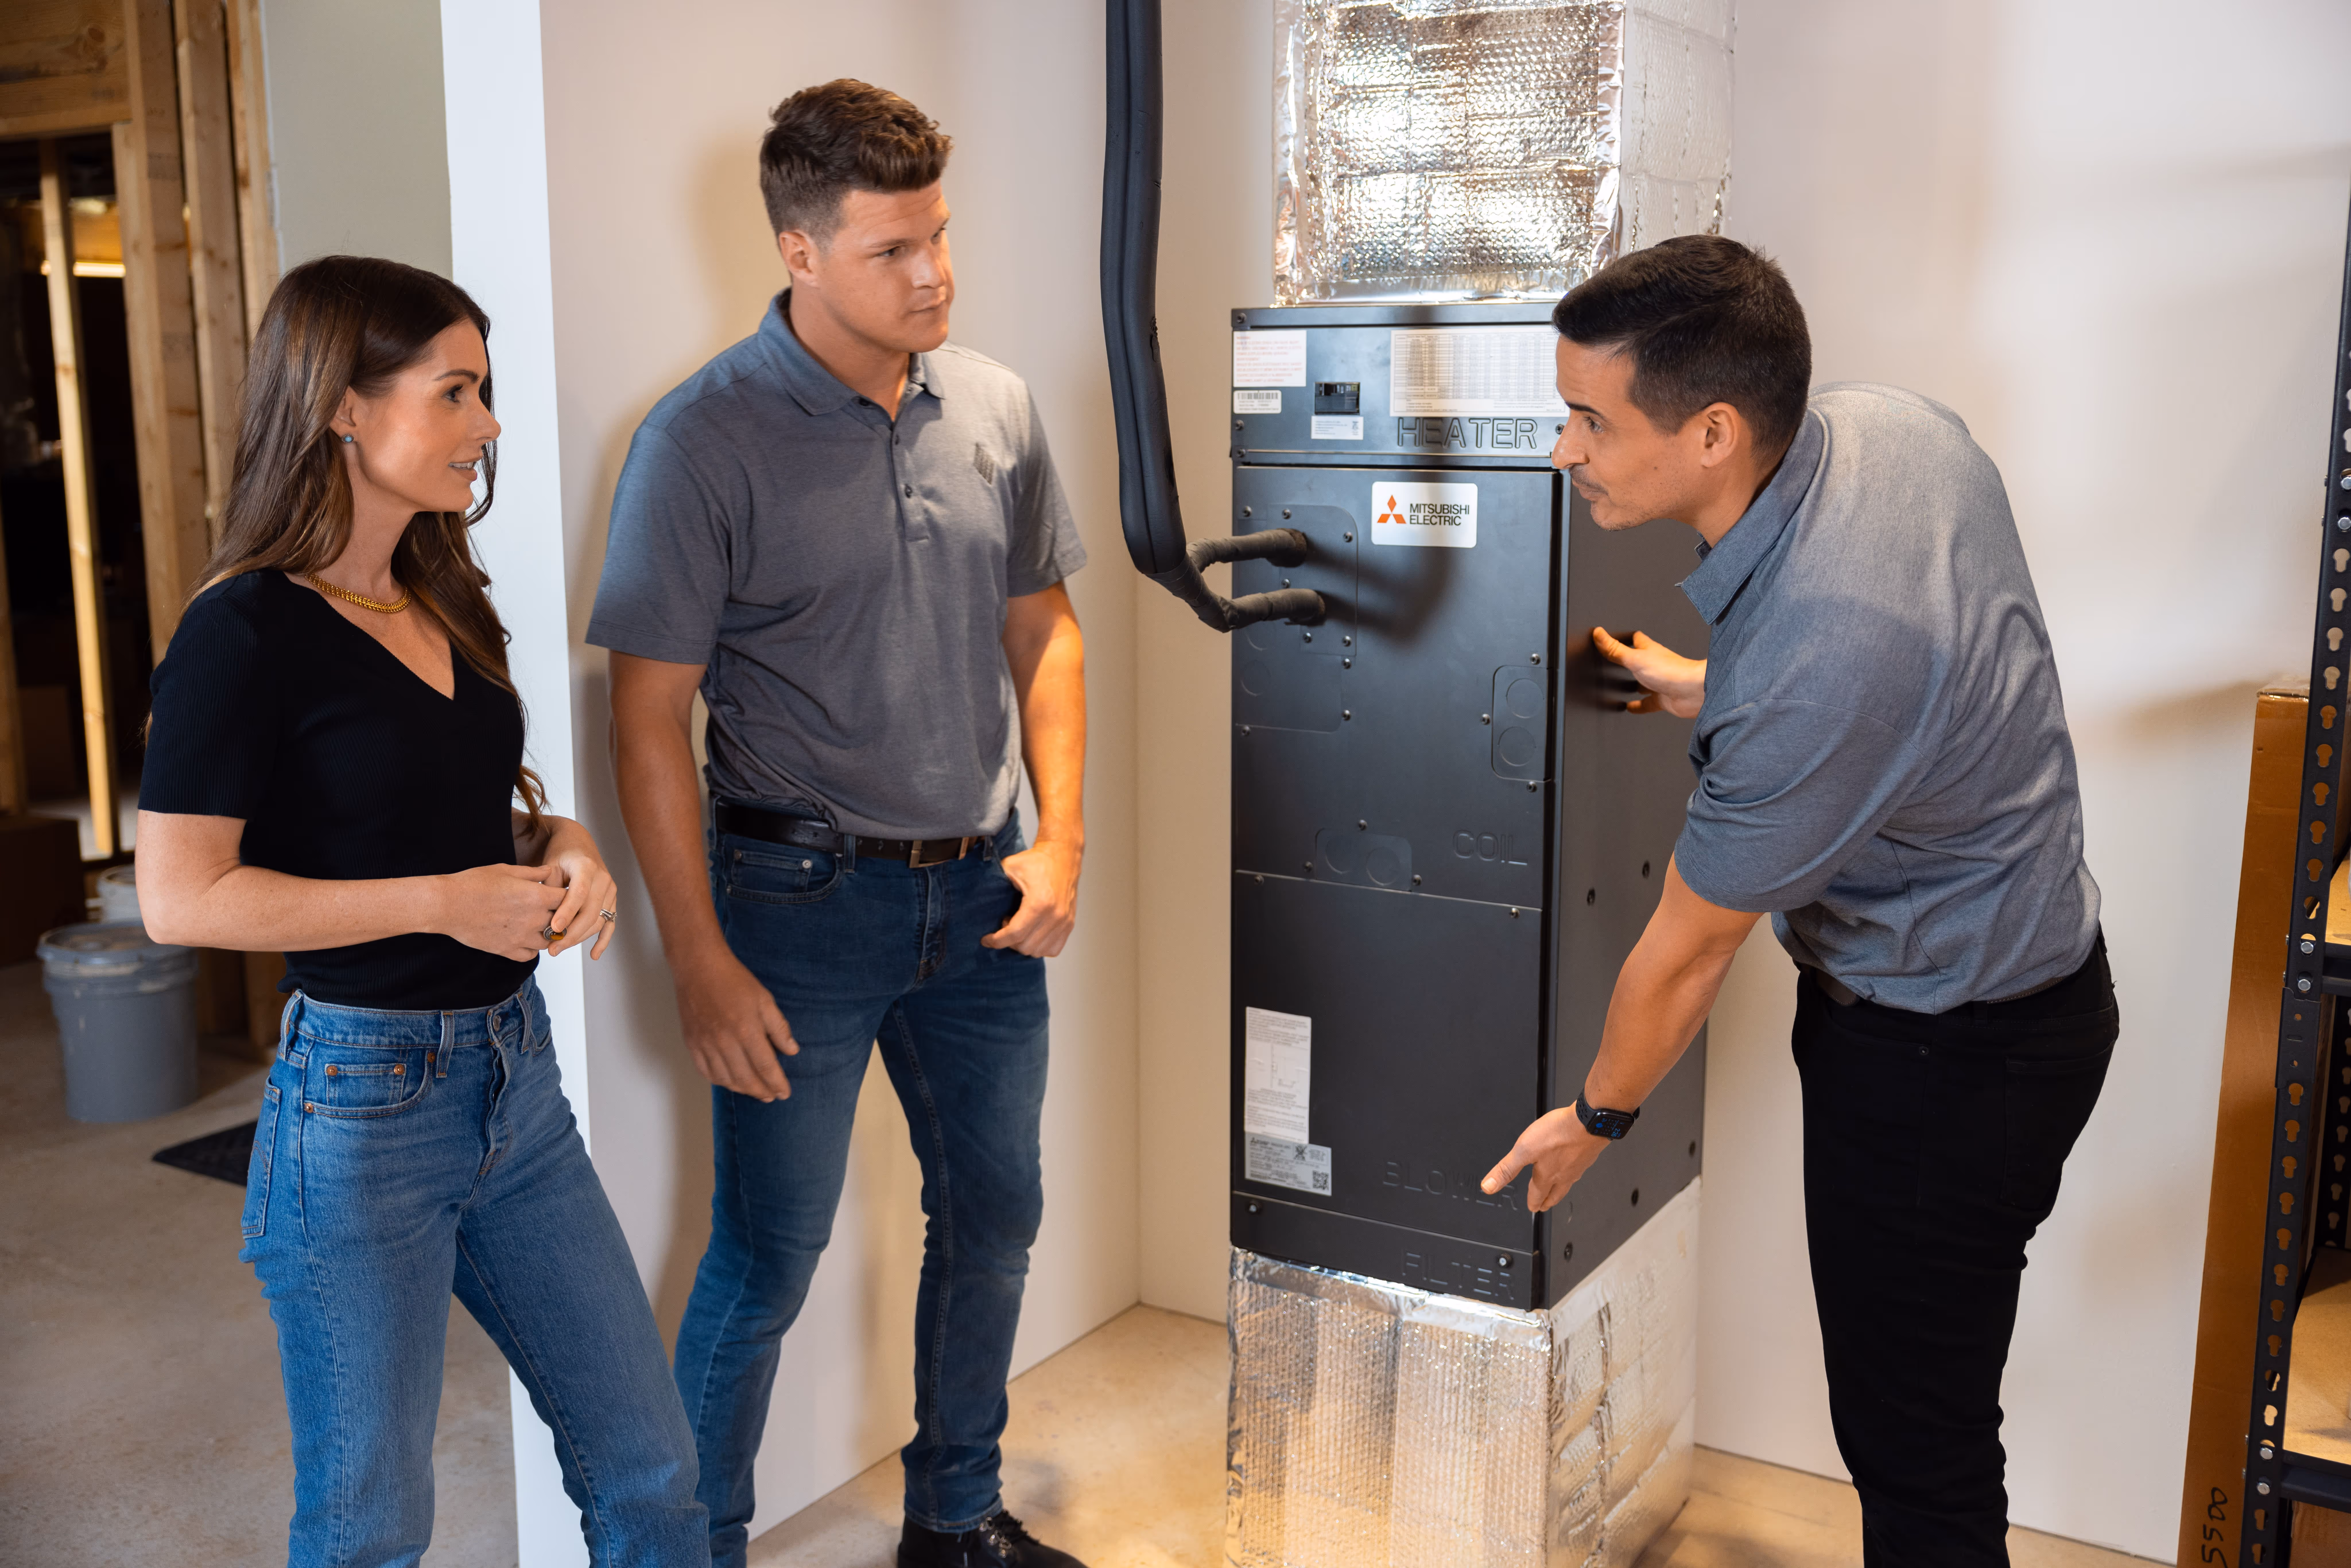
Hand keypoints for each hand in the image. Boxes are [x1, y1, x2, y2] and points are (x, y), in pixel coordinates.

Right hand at [437, 863, 563, 960]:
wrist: (448, 904)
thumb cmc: (474, 883)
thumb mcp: (507, 870)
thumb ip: (534, 873)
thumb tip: (551, 871)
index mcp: (536, 896)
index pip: (568, 899)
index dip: (568, 896)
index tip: (564, 894)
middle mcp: (533, 919)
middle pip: (563, 922)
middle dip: (562, 916)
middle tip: (556, 911)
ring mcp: (521, 937)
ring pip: (549, 942)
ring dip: (548, 934)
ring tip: (540, 925)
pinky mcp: (507, 950)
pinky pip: (530, 955)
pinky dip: (531, 948)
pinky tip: (525, 938)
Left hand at [539, 821, 619, 959]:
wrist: (578, 842)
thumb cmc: (561, 853)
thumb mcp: (550, 865)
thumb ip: (549, 889)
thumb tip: (544, 918)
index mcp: (587, 867)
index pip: (578, 894)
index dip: (566, 913)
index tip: (553, 929)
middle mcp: (603, 879)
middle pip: (590, 912)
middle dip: (570, 933)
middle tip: (551, 947)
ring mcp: (610, 891)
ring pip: (598, 921)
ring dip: (579, 938)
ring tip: (558, 948)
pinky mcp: (611, 900)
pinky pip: (610, 923)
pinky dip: (603, 940)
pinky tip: (594, 954)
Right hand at [674, 947, 797, 1100]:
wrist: (699, 968)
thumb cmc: (734, 981)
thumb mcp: (765, 1000)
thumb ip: (779, 1027)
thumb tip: (792, 1050)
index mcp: (746, 1030)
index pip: (766, 1067)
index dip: (776, 1083)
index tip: (784, 1092)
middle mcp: (725, 1042)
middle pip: (745, 1078)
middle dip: (761, 1091)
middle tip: (771, 1096)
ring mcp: (705, 1044)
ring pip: (725, 1079)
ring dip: (742, 1089)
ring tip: (754, 1091)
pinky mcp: (692, 1043)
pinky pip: (706, 1071)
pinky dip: (719, 1081)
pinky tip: (730, 1081)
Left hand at [983, 838, 1081, 956]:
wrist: (1062, 857)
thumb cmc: (1037, 862)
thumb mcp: (1010, 867)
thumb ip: (994, 884)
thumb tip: (976, 900)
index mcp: (1039, 902)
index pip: (1015, 934)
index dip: (996, 940)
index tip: (986, 939)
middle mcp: (1055, 915)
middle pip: (1025, 946)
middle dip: (1009, 941)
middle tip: (1005, 924)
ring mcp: (1064, 922)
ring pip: (1038, 951)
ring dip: (1023, 944)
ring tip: (1019, 926)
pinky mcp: (1069, 924)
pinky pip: (1052, 949)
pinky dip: (1039, 946)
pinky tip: (1032, 932)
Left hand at [1482, 1106, 1611, 1212]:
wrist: (1590, 1121)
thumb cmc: (1559, 1133)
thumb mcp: (1524, 1150)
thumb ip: (1507, 1168)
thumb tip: (1488, 1186)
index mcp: (1547, 1175)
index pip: (1538, 1195)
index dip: (1533, 1202)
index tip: (1532, 1208)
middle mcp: (1565, 1174)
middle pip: (1555, 1194)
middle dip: (1548, 1201)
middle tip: (1544, 1206)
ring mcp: (1578, 1165)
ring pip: (1568, 1183)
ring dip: (1560, 1190)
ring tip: (1558, 1191)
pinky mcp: (1587, 1153)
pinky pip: (1578, 1168)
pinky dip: (1572, 1172)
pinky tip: (1572, 1164)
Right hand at [1592, 627, 1705, 716]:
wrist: (1694, 691)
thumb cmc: (1672, 671)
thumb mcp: (1635, 658)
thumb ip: (1615, 649)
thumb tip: (1599, 634)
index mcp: (1649, 651)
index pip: (1637, 640)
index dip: (1626, 639)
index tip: (1615, 638)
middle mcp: (1655, 666)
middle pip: (1639, 661)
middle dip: (1628, 662)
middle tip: (1614, 663)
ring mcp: (1659, 683)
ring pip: (1643, 683)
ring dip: (1633, 685)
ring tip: (1619, 687)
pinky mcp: (1663, 699)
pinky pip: (1647, 704)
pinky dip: (1637, 706)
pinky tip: (1630, 708)